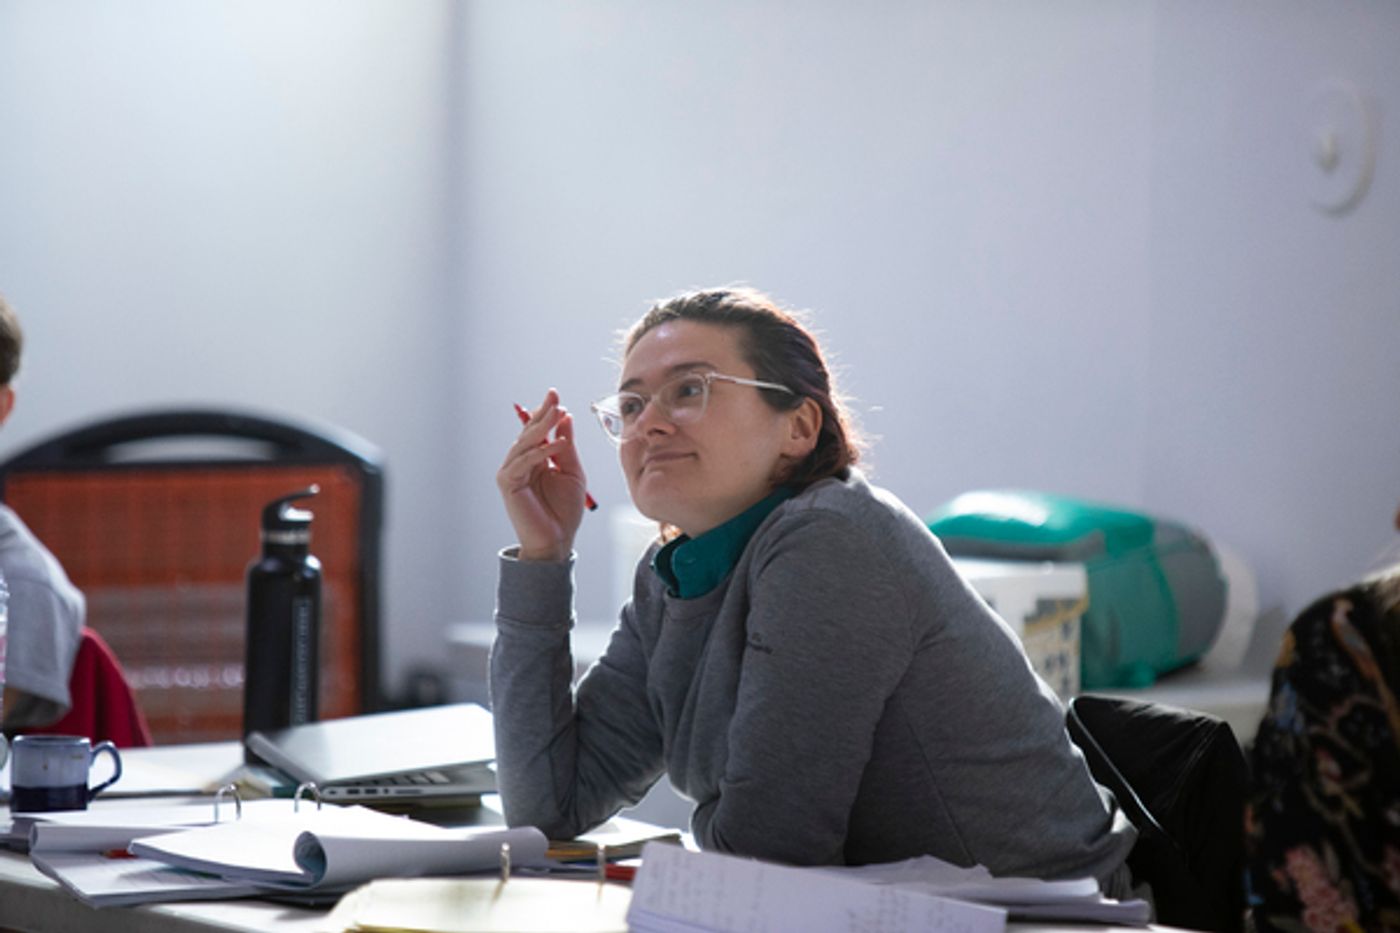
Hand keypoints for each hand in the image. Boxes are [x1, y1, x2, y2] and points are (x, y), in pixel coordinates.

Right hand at [497, 389, 588, 560]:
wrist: (557, 540)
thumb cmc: (564, 510)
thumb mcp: (572, 472)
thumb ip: (567, 446)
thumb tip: (565, 417)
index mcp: (535, 458)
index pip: (538, 430)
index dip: (545, 411)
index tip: (555, 394)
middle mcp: (520, 462)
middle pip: (528, 431)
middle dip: (542, 413)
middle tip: (553, 396)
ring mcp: (512, 472)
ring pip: (524, 443)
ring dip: (541, 428)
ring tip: (558, 413)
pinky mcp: (508, 484)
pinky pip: (523, 463)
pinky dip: (540, 453)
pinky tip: (557, 446)